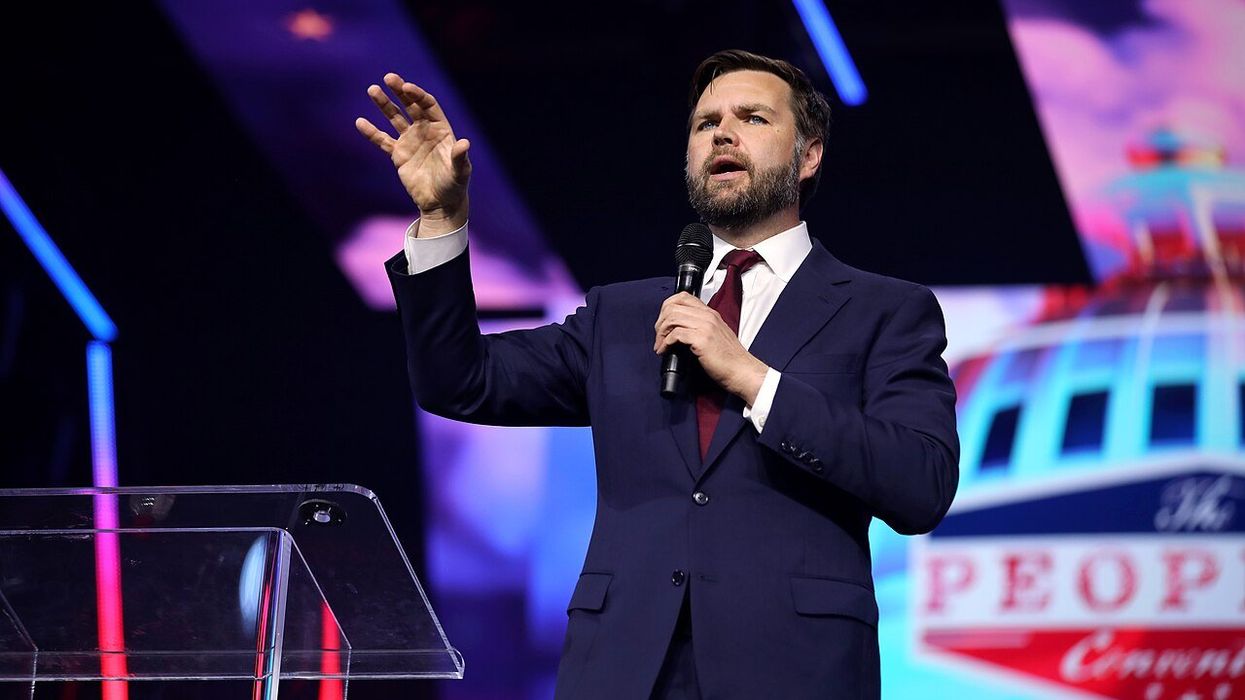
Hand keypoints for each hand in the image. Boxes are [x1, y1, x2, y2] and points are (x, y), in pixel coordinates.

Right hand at [355, 73, 470, 235]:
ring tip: (372, 90)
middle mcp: (424, 130)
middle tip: (388, 77)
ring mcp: (410, 141)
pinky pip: (383, 140)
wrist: (440, 204)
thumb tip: (464, 143)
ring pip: (395, 118)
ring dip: (384, 104)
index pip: (427, 105)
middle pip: (410, 105)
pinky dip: (372, 132)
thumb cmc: (454, 186)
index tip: (406, 88)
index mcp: (440, 129)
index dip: (417, 95)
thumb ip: (459, 157)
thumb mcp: (460, 171)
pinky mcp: (398, 154)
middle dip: (400, 91)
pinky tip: (360, 123)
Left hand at [653, 293, 767, 403]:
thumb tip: (678, 329)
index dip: (667, 307)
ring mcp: (705, 326)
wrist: (742, 371)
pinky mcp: (702, 339)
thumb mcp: (716, 335)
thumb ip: (701, 327)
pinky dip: (666, 342)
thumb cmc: (729, 359)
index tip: (663, 322)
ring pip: (672, 318)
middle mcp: (708, 316)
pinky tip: (665, 350)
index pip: (683, 297)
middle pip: (673, 306)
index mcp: (711, 313)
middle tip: (659, 336)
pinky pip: (676, 334)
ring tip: (660, 345)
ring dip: (661, 333)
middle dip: (660, 322)